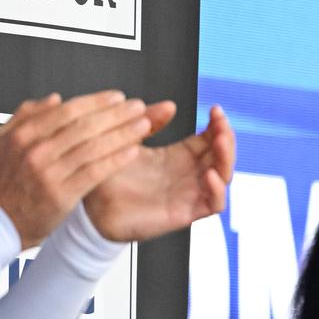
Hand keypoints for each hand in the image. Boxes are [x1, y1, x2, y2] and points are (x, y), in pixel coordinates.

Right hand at [0, 91, 155, 248]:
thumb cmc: (6, 183)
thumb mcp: (4, 144)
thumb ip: (27, 116)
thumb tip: (55, 98)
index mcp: (22, 134)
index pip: (67, 110)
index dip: (96, 102)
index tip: (118, 97)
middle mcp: (34, 151)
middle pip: (84, 126)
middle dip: (116, 114)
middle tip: (138, 107)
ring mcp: (47, 173)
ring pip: (93, 147)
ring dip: (123, 133)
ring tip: (144, 125)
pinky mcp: (61, 195)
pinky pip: (95, 172)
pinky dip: (116, 159)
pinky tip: (134, 151)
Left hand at [84, 104, 235, 242]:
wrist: (91, 209)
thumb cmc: (108, 179)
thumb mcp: (128, 142)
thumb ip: (148, 123)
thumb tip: (169, 105)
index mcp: (178, 157)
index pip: (210, 140)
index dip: (217, 125)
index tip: (215, 110)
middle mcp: (188, 175)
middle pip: (221, 156)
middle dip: (226, 138)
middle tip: (221, 124)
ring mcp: (188, 194)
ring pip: (223, 177)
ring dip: (227, 158)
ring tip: (220, 142)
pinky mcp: (184, 213)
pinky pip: (213, 204)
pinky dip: (218, 190)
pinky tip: (211, 175)